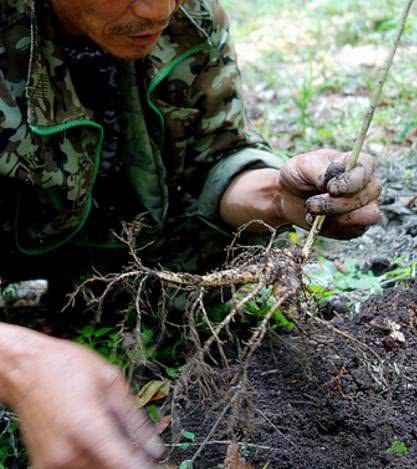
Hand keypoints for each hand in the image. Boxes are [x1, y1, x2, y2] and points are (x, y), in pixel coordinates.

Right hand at [4, 328, 161, 468]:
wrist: (26, 367)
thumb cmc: (66, 365)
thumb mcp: (109, 380)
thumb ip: (133, 418)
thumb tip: (154, 446)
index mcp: (88, 427)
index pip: (124, 464)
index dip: (144, 467)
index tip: (157, 465)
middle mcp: (68, 451)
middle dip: (128, 461)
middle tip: (137, 446)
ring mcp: (52, 462)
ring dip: (109, 461)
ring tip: (110, 435)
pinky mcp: (43, 464)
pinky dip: (91, 461)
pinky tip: (95, 443)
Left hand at [220, 149, 380, 238]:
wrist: (281, 196)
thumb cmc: (292, 175)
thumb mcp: (302, 165)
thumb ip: (322, 169)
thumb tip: (337, 181)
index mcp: (356, 164)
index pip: (369, 171)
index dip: (352, 181)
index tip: (328, 186)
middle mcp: (363, 186)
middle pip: (369, 196)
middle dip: (339, 203)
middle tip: (313, 203)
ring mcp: (358, 207)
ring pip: (365, 217)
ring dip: (338, 217)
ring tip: (312, 211)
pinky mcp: (349, 228)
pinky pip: (353, 233)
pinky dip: (334, 230)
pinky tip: (315, 222)